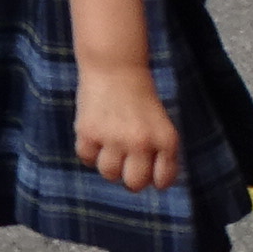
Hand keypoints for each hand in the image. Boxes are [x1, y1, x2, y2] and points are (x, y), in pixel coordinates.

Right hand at [75, 66, 184, 192]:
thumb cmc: (140, 99)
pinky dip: (89, 151)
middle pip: (134, 184)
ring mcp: (113, 138)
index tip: (148, 169)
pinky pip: (86, 158)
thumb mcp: (161, 126)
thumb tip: (148, 184)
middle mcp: (141, 143)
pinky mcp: (88, 132)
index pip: (162, 181)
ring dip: (108, 164)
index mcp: (166, 141)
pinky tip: (95, 135)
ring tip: (108, 146)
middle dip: (129, 178)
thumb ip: (160, 154)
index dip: (154, 178)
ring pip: (109, 173)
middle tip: (125, 163)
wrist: (115, 67)